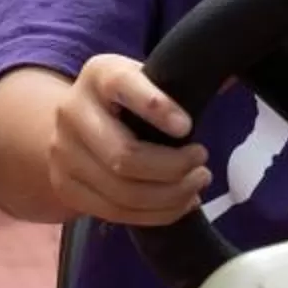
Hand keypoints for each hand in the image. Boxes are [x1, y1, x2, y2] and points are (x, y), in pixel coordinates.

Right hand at [49, 54, 209, 225]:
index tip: (188, 127)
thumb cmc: (129, 97)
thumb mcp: (149, 76)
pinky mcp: (66, 188)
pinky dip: (158, 213)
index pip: (123, 86)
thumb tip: (225, 84)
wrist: (72, 121)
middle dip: (174, 167)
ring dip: (171, 195)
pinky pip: (117, 213)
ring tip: (197, 182)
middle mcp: (72, 111)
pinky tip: (181, 202)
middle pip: (125, 156)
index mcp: (100, 74)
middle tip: (202, 160)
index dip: (157, 108)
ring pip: (123, 192)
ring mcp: (62, 154)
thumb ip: (179, 82)